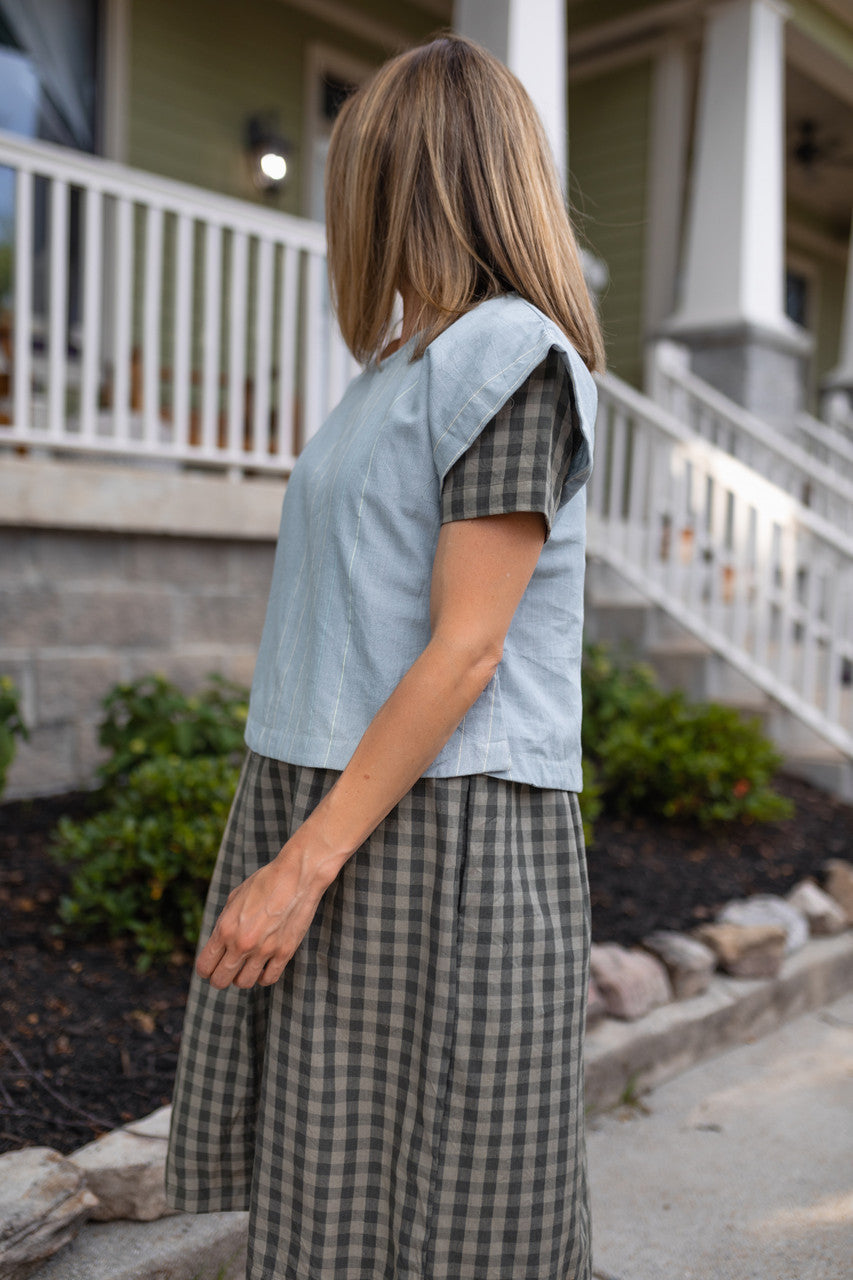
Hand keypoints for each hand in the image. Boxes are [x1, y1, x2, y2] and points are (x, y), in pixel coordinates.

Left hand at [196, 839, 334, 989]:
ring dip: (242, 977)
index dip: (205, 969)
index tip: (211, 966)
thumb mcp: (234, 899)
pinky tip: (265, 965)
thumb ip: (224, 924)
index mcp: (225, 928)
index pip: (205, 966)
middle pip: (220, 980)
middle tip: (227, 970)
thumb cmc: (265, 882)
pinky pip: (269, 979)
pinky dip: (264, 976)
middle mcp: (242, 943)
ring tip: (248, 965)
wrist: (297, 875)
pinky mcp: (284, 952)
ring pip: (244, 983)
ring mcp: (264, 950)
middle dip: (220, 978)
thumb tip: (219, 945)